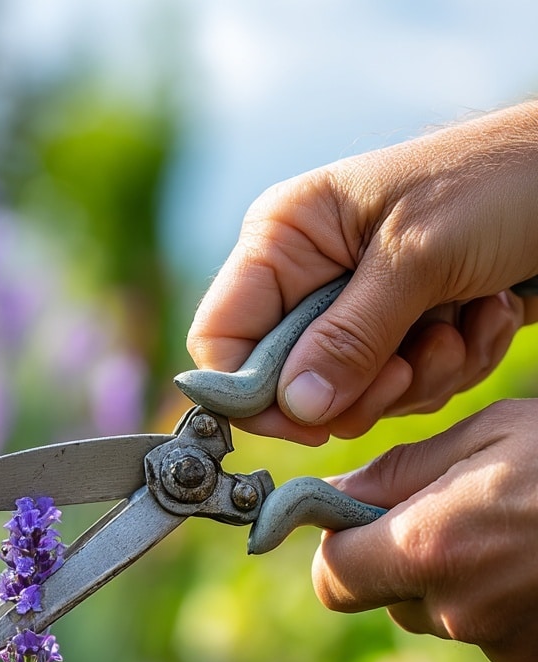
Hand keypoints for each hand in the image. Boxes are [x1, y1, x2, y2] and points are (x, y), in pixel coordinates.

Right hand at [187, 102, 537, 443]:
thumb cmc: (499, 183)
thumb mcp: (417, 259)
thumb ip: (350, 338)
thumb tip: (295, 408)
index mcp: (284, 237)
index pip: (221, 337)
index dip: (253, 390)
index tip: (312, 419)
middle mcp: (305, 275)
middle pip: (288, 378)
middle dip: (359, 386)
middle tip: (410, 365)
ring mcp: (351, 305)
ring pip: (347, 392)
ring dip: (418, 376)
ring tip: (463, 324)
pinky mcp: (395, 329)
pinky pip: (397, 386)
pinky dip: (448, 367)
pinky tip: (483, 318)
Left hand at [313, 400, 537, 661]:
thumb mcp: (491, 434)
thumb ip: (400, 472)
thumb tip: (333, 494)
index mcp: (432, 549)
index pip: (334, 579)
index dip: (339, 552)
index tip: (357, 525)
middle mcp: (462, 611)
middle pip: (391, 600)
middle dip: (405, 561)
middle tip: (460, 514)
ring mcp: (509, 647)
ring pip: (447, 617)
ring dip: (462, 582)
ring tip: (522, 534)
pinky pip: (497, 636)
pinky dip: (508, 605)